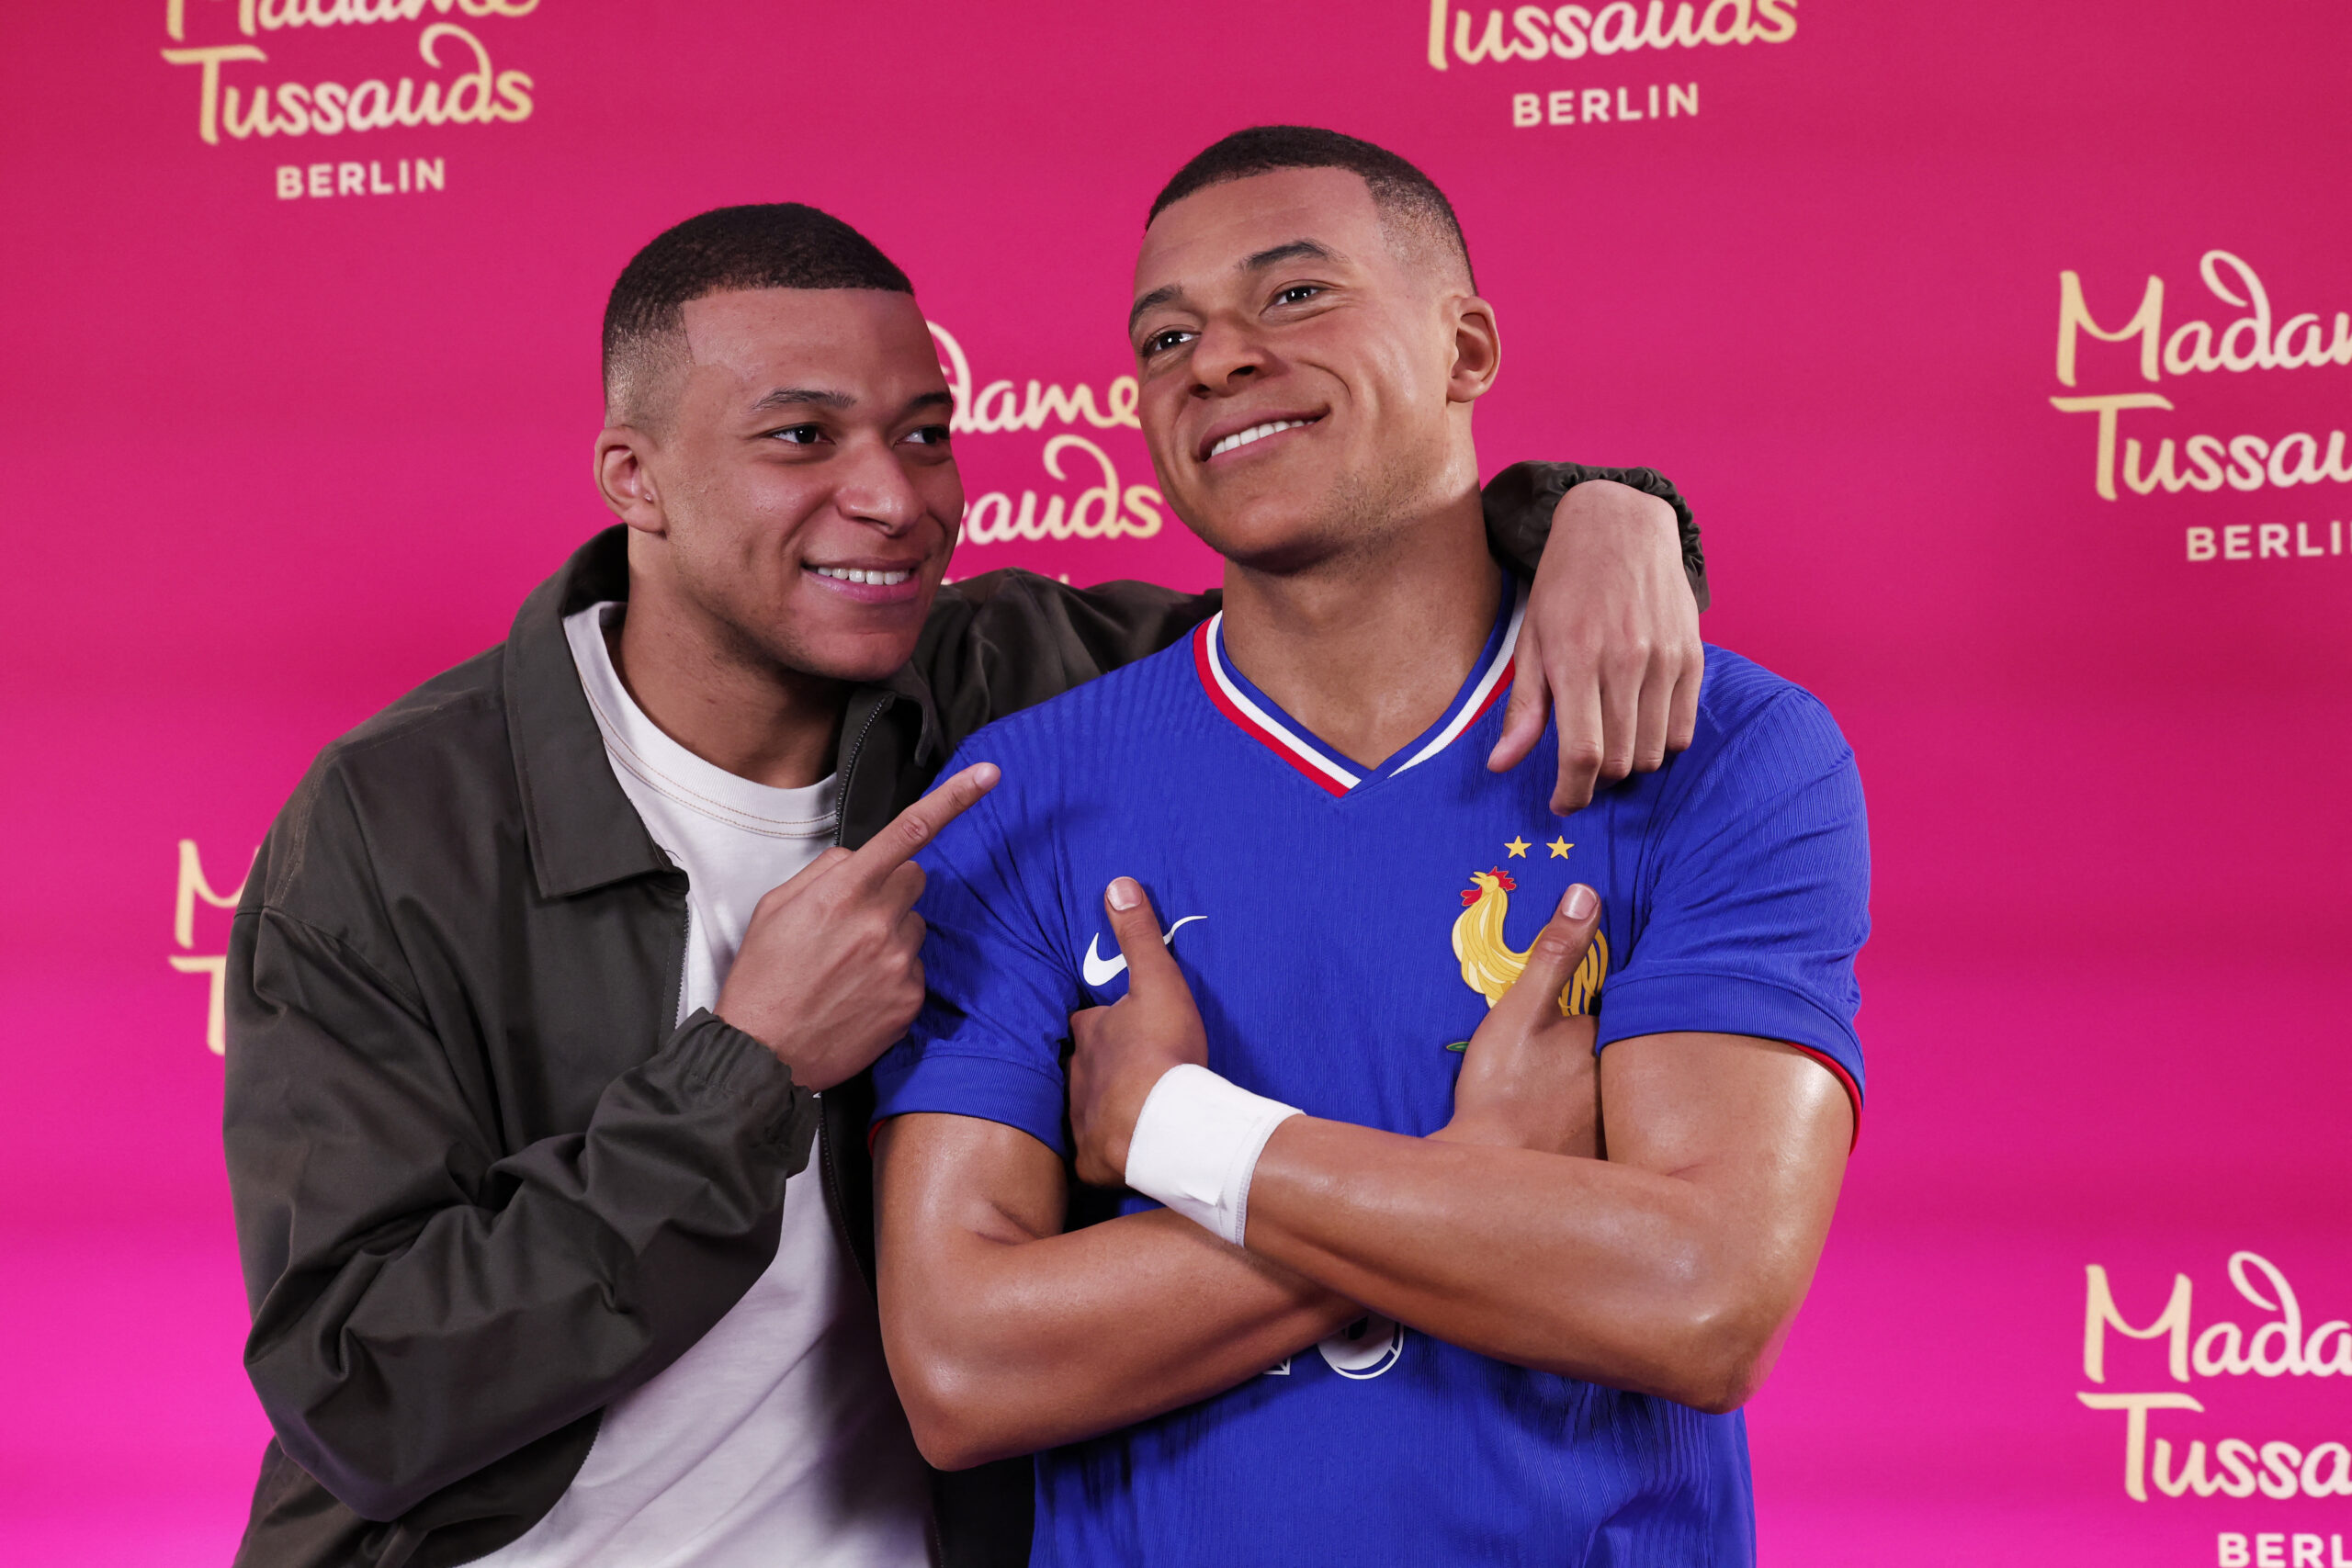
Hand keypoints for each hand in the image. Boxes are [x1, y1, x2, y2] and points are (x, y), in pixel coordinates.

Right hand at [714, 762, 998, 1090]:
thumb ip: (824, 871)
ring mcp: (899, 962)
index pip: (909, 831)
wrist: (763, 1053)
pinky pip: (915, 968)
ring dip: (890, 934)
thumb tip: (858, 859)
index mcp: (844, 892)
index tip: (987, 777)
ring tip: (848, 965)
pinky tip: (859, 991)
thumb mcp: (776, 907)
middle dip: (891, 889)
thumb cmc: (765, 981)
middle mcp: (878, 923)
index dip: (955, 799)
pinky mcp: (910, 998)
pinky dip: (893, 975)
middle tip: (854, 919)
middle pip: (915, 878)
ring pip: (914, 925)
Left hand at [1066, 877, 1209, 1187]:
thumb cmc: (1164, 1053)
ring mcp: (1080, 1119)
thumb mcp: (1158, 983)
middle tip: (1124, 1072)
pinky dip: (1106, 1153)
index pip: (1086, 1021)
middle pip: (1081, 1066)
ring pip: (1085, 1109)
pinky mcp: (1090, 1160)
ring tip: (1126, 1112)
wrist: (1168, 1125)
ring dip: (1102, 1108)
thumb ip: (1139, 936)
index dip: (1099, 1022)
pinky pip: (1093, 1155)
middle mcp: (1076, 1075)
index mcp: (1092, 1034)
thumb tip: (1117, 884)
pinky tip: (1122, 1154)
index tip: (1115, 1024)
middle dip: (1098, 1067)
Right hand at [1434, 883, 1603, 1155]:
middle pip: (1629, 1053)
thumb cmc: (1501, 1088)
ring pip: (1625, 1094)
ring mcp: (1620, 1124)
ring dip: (1614, 1089)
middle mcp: (1627, 1082)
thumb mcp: (1521, 1011)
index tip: (1599, 998)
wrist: (1489, 1171)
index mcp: (1609, 1039)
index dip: (1614, 1001)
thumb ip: (1555, 953)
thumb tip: (1587, 893)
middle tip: (1582, 1049)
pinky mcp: (1609, 1160)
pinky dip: (1606, 1128)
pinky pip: (1618, 1135)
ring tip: (1582, 1088)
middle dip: (1621, 1046)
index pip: (1628, 1009)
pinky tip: (1579, 1130)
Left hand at [1487, 479, 1703, 813]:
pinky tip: (1640, 726)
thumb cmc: (1566, 586)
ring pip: (1653, 752)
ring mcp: (1664, 659)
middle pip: (1618, 760)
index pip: (1582, 754)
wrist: (1620, 526)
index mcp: (1576, 659)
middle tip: (1580, 770)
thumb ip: (1522, 709)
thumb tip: (1500, 766)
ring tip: (1609, 742)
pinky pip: (1683, 730)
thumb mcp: (1531, 641)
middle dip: (1595, 780)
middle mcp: (1625, 661)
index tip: (1562, 804)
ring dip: (1628, 763)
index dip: (1572, 794)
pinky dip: (1662, 743)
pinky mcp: (1692, 656)